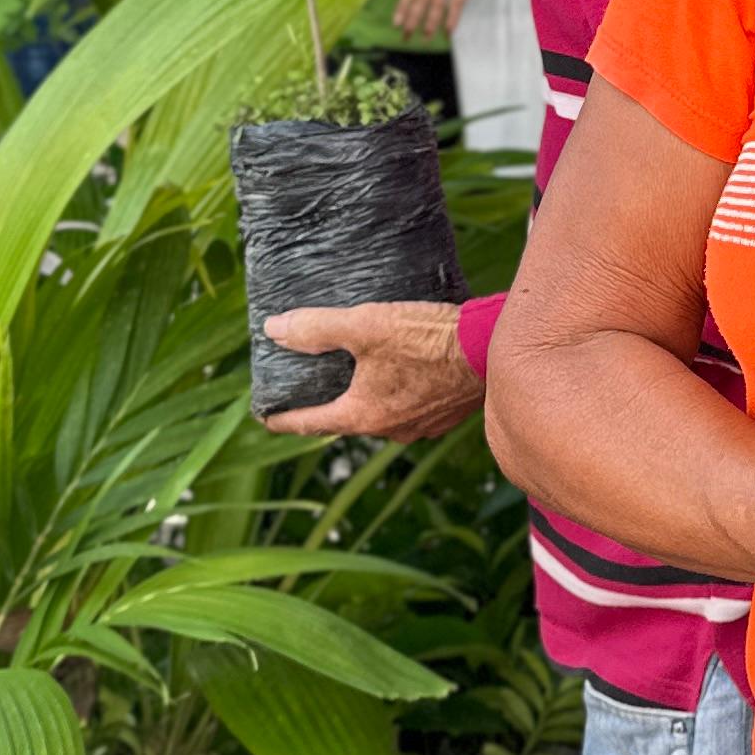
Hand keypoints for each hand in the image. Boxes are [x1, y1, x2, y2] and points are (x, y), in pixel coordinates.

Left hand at [262, 301, 481, 439]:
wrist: (490, 348)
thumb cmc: (428, 340)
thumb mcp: (365, 326)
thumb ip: (317, 328)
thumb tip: (274, 329)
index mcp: (362, 416)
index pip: (308, 424)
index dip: (281, 419)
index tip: (265, 416)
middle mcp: (389, 429)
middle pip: (345, 419)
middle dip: (329, 401)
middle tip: (313, 380)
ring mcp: (420, 425)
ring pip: (379, 413)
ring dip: (366, 394)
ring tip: (360, 368)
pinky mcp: (445, 413)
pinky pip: (409, 406)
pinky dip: (397, 391)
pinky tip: (402, 368)